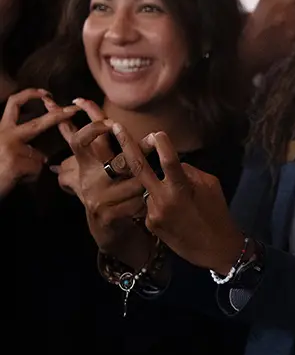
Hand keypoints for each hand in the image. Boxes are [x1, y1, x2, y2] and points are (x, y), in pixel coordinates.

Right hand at [0, 88, 78, 197]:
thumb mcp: (2, 150)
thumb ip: (19, 146)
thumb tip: (41, 155)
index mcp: (3, 129)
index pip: (15, 104)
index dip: (30, 95)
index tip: (46, 93)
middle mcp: (6, 134)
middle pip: (37, 124)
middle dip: (58, 116)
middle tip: (74, 110)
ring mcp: (11, 147)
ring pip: (38, 158)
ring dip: (31, 168)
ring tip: (14, 175)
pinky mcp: (15, 161)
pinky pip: (36, 170)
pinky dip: (30, 177)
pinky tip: (15, 179)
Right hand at [59, 100, 148, 263]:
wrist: (109, 232)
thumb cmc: (114, 196)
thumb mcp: (109, 173)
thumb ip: (115, 152)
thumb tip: (128, 127)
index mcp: (86, 167)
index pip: (79, 142)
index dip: (92, 129)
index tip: (111, 122)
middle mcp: (88, 181)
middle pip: (120, 162)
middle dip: (140, 155)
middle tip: (154, 144)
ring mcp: (96, 198)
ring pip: (136, 183)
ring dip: (147, 185)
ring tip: (150, 188)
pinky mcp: (106, 215)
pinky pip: (137, 202)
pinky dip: (145, 202)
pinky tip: (145, 205)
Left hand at [112, 124, 244, 274]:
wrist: (214, 248)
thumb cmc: (217, 214)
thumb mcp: (211, 187)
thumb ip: (189, 172)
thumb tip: (172, 164)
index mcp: (181, 189)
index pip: (170, 161)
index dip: (163, 145)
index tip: (157, 133)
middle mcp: (162, 199)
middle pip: (139, 168)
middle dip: (126, 146)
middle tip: (116, 127)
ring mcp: (152, 212)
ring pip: (148, 187)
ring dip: (159, 186)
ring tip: (181, 203)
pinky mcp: (149, 222)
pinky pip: (150, 202)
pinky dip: (161, 201)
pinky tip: (176, 214)